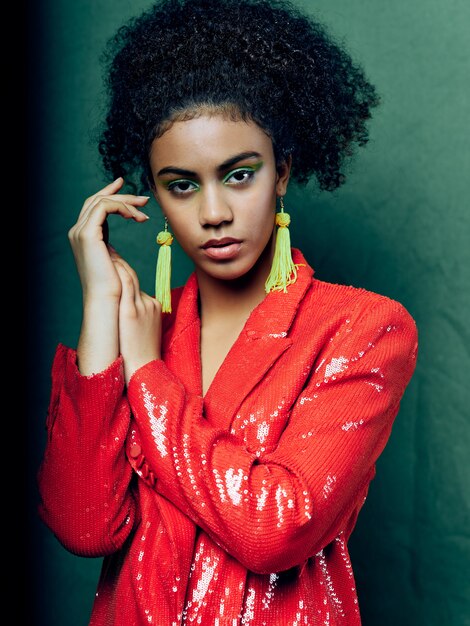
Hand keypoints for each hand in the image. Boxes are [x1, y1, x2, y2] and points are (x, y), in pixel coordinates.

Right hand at [68, 177, 149, 301]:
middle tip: (143, 198)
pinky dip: (122, 207)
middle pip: (96, 200)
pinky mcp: (87, 234)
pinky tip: (135, 216)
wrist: (106, 299)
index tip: (124, 185)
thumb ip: (109, 247)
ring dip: (126, 202)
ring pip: (102, 201)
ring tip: (145, 210)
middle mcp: (77, 232)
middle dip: (120, 194)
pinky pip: (105, 207)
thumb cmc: (113, 286)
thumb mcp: (111, 260)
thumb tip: (114, 243)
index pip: (94, 207)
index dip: (109, 194)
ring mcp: (79, 232)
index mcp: (83, 237)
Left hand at [111, 248, 161, 383]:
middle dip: (118, 262)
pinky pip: (125, 286)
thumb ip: (136, 315)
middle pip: (132, 276)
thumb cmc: (142, 355)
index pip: (136, 283)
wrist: (145, 370)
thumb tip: (123, 306)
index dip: (123, 270)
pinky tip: (107, 264)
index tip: (113, 261)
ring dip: (115, 262)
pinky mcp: (131, 313)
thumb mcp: (145, 330)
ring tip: (103, 252)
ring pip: (128, 277)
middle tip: (106, 250)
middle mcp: (149, 303)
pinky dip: (116, 272)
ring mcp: (141, 307)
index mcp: (153, 307)